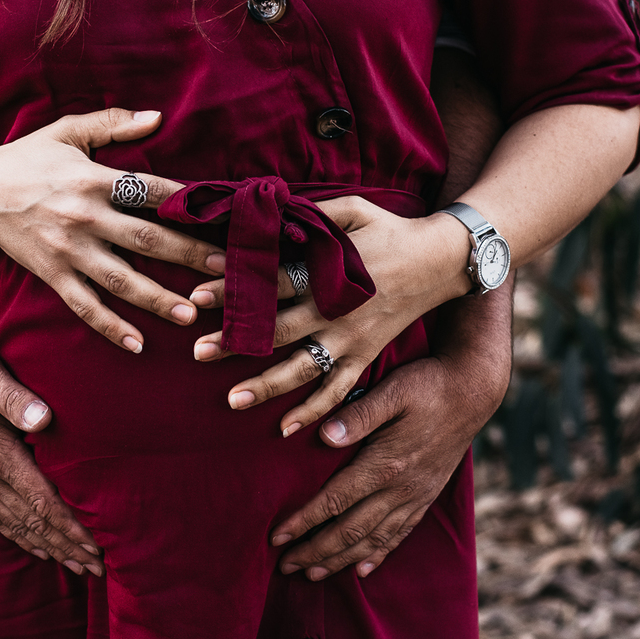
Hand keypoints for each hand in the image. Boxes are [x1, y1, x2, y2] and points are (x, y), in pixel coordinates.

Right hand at [0, 108, 225, 353]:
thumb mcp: (67, 131)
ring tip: (192, 315)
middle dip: (188, 256)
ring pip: (120, 280)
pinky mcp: (52, 274)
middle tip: (226, 272)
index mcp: (93, 179)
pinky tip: (137, 344)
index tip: (222, 216)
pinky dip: (110, 327)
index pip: (151, 191)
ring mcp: (67, 251)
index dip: (187, 203)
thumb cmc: (26, 158)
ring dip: (157, 299)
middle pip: (145, 240)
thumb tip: (160, 117)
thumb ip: (113, 123)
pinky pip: (84, 305)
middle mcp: (84, 217)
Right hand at [0, 337, 104, 576]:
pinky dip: (22, 537)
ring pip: (17, 526)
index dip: (70, 528)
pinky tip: (39, 548)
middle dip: (67, 548)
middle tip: (99, 571)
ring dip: (50, 548)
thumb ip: (15, 397)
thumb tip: (43, 419)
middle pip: (33, 522)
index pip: (41, 502)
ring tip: (78, 568)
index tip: (97, 548)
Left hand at [190, 196, 469, 433]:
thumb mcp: (354, 209)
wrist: (441, 261)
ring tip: (232, 400)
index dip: (234, 287)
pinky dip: (314, 411)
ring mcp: (351, 340)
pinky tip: (286, 429)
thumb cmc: (389, 230)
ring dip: (267, 385)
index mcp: (329, 274)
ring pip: (303, 369)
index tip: (198, 296)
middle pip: (278, 332)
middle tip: (199, 352)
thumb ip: (313, 212)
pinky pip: (338, 390)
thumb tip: (269, 210)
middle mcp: (336, 313)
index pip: (272, 282)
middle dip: (236, 343)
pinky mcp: (365, 357)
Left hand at [269, 343, 508, 579]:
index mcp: (385, 464)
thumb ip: (358, 416)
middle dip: (315, 551)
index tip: (276, 537)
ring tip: (312, 575)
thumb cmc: (427, 386)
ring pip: (372, 539)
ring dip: (340, 560)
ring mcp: (415, 496)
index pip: (334, 501)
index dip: (303, 522)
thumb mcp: (392, 391)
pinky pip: (399, 534)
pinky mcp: (426, 496)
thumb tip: (323, 436)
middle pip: (350, 530)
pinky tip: (362, 569)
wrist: (472, 391)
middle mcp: (400, 489)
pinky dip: (378, 554)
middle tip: (285, 566)